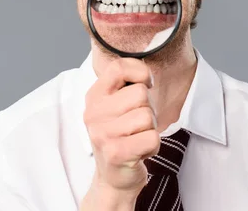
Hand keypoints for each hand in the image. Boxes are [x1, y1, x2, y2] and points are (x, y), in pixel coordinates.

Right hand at [81, 58, 159, 208]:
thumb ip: (126, 84)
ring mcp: (103, 134)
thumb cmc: (121, 137)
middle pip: (140, 93)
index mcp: (94, 97)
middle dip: (148, 109)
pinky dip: (153, 145)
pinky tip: (140, 151)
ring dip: (150, 129)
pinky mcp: (116, 153)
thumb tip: (145, 70)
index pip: (119, 67)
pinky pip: (152, 137)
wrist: (112, 180)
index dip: (140, 73)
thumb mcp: (116, 106)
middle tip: (137, 124)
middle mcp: (93, 113)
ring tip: (137, 138)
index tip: (144, 86)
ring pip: (147, 116)